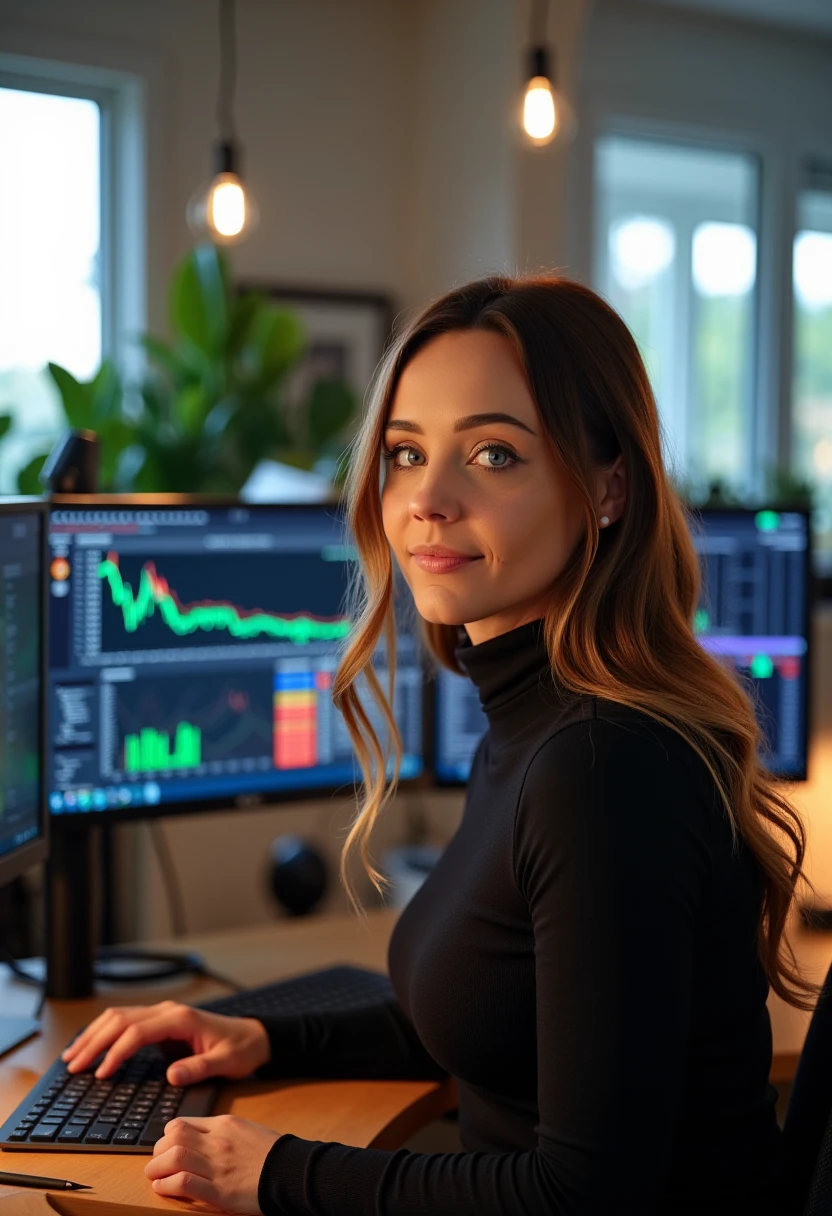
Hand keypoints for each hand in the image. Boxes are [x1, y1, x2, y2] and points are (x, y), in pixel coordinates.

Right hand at [61, 1000, 270, 1083]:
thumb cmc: (240, 1050)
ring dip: (95, 1034)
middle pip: (122, 1020)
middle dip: (95, 1042)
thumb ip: (199, 1069)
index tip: (101, 1074)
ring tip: (73, 1056)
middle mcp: (168, 1011)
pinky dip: (105, 1032)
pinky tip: (92, 1044)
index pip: (138, 1032)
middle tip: (74, 1066)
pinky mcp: (161, 1022)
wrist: (253, 1038)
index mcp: (181, 1019)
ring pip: (120, 1017)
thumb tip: (171, 1075)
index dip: (117, 1052)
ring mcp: (163, 1014)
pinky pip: (127, 1022)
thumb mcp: (225, 1063)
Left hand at [144, 1114, 280, 1212]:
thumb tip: (197, 1137)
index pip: (182, 1124)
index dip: (166, 1137)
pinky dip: (167, 1185)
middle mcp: (218, 1142)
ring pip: (175, 1157)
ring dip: (157, 1168)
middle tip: (156, 1163)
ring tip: (154, 1176)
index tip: (166, 1148)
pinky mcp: (220, 1191)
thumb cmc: (271, 1152)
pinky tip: (163, 1188)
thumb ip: (221, 1132)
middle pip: (173, 1137)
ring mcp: (218, 1165)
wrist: (292, 1171)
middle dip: (158, 1151)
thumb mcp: (245, 1130)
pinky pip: (184, 1183)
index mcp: (224, 1124)